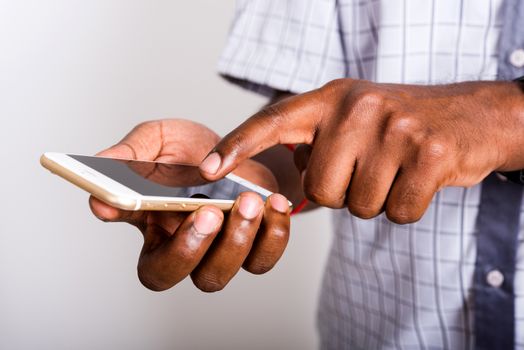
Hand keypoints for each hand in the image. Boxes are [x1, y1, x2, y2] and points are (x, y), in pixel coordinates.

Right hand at [90, 119, 290, 291]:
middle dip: (187, 248)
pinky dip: (273, 235)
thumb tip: (101, 164)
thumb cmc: (194, 150)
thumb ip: (132, 153)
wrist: (240, 149)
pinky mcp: (255, 245)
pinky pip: (263, 259)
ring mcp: (219, 250)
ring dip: (234, 240)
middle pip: (172, 275)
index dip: (129, 237)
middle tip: (206, 211)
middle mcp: (182, 247)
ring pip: (216, 274)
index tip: (121, 205)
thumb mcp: (160, 139)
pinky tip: (274, 203)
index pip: (134, 248)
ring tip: (247, 199)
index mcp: (151, 228)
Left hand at [199, 79, 523, 223]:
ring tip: (394, 170)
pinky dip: (406, 207)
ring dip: (375, 200)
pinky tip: (417, 180)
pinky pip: (397, 212)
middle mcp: (358, 106)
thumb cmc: (398, 125)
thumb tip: (284, 185)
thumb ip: (314, 144)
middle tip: (368, 170)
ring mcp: (396, 127)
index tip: (207, 170)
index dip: (237, 146)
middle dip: (341, 193)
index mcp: (331, 98)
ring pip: (359, 205)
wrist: (469, 116)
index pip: (272, 121)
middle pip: (320, 189)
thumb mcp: (352, 118)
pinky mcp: (430, 153)